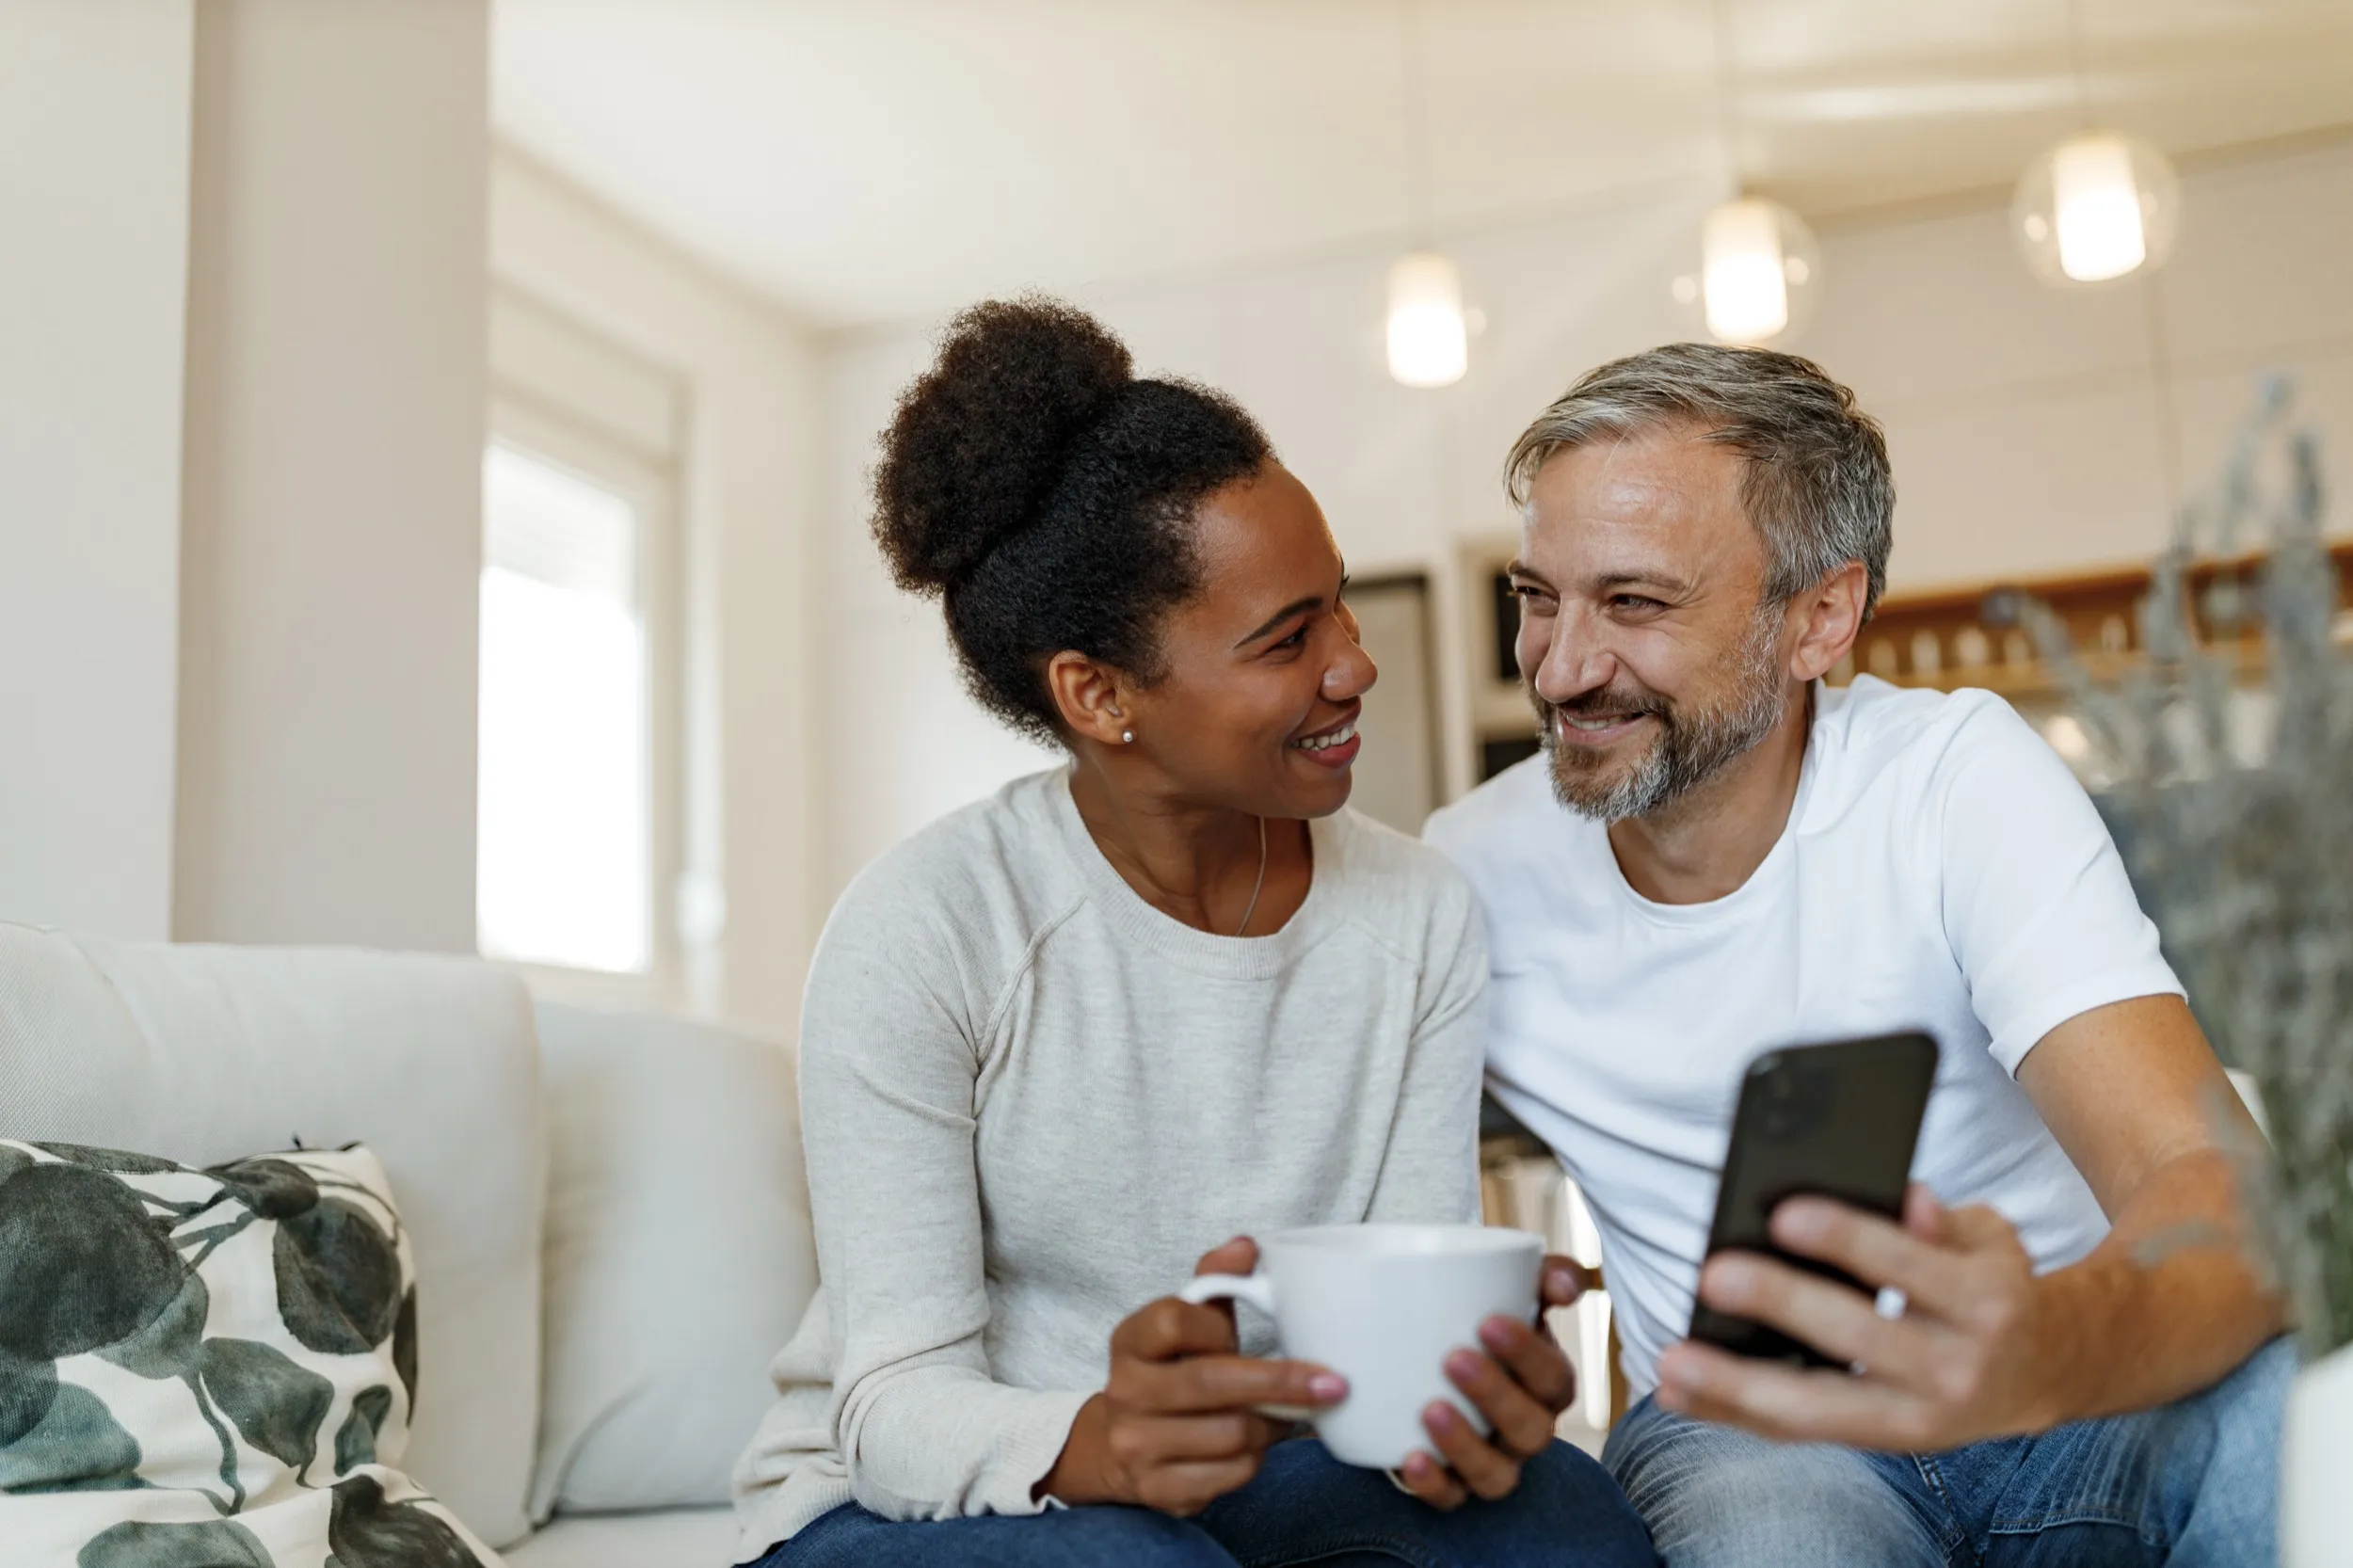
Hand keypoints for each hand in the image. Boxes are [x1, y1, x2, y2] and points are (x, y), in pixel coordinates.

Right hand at [1038, 1237, 1346, 1514]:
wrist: (1123, 1444)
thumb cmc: (1173, 1370)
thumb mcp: (1186, 1323)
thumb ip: (1214, 1280)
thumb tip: (1246, 1246)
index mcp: (1130, 1341)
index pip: (1174, 1321)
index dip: (1219, 1327)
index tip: (1246, 1333)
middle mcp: (1125, 1392)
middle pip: (1210, 1384)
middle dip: (1281, 1383)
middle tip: (1333, 1383)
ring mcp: (1137, 1445)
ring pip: (1230, 1434)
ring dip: (1272, 1425)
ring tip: (1284, 1414)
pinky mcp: (1159, 1489)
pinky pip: (1230, 1475)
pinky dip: (1256, 1460)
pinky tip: (1259, 1445)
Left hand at [1394, 1254, 1585, 1508]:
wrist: (1418, 1343)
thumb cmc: (1477, 1316)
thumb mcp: (1509, 1288)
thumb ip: (1542, 1274)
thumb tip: (1563, 1285)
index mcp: (1546, 1382)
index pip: (1553, 1377)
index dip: (1528, 1356)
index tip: (1488, 1323)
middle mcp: (1527, 1428)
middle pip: (1531, 1430)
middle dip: (1496, 1396)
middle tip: (1454, 1359)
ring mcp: (1492, 1461)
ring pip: (1496, 1474)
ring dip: (1465, 1445)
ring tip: (1430, 1409)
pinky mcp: (1452, 1484)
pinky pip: (1451, 1499)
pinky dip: (1434, 1484)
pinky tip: (1411, 1458)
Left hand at [1654, 1185, 2059, 1450]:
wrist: (2039, 1374)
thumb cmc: (1989, 1288)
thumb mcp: (1990, 1241)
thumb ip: (1943, 1220)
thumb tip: (1906, 1198)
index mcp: (1982, 1304)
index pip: (1907, 1265)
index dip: (1847, 1239)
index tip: (1784, 1214)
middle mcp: (1954, 1368)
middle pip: (1856, 1340)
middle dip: (1781, 1306)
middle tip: (1713, 1275)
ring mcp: (1916, 1418)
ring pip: (1816, 1409)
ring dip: (1735, 1388)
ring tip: (1671, 1362)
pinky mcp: (1880, 1443)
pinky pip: (1798, 1433)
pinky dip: (1732, 1415)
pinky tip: (1677, 1392)